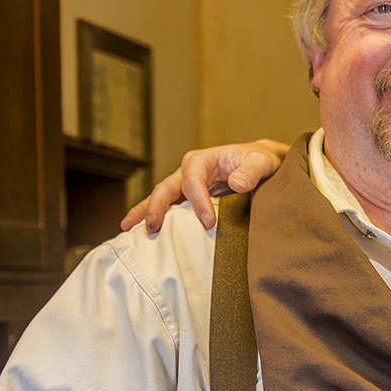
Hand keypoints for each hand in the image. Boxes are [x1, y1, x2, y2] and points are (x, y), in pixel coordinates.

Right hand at [121, 139, 289, 231]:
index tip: (209, 222)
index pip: (193, 180)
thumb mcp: (262, 162)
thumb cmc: (260, 162)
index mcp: (202, 160)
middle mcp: (188, 171)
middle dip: (157, 207)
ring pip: (160, 198)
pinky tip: (139, 231)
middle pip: (166, 188)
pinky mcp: (187, 199)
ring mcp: (184, 186)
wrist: (260, 166)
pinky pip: (168, 209)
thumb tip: (237, 183)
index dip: (198, 201)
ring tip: (128, 228)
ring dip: (145, 212)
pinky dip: (153, 217)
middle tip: (152, 227)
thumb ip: (251, 171)